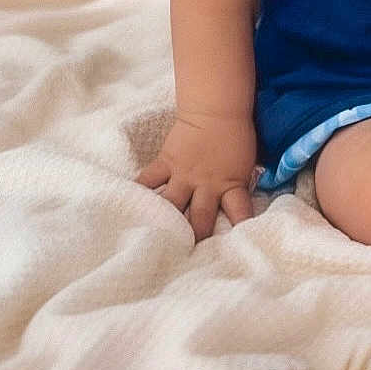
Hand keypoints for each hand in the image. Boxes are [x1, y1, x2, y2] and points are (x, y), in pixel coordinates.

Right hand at [135, 110, 258, 241]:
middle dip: (192, 240)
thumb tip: (240, 206)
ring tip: (149, 245)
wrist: (218, 108)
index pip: (240, 213)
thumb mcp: (246, 163)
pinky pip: (147, 182)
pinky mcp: (166, 163)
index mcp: (232, 184)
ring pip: (170, 206)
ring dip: (162, 224)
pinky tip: (124, 211)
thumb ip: (239, 185)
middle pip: (199, 220)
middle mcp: (207, 185)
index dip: (238, 231)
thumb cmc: (237, 134)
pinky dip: (137, 194)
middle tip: (184, 262)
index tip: (234, 250)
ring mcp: (184, 175)